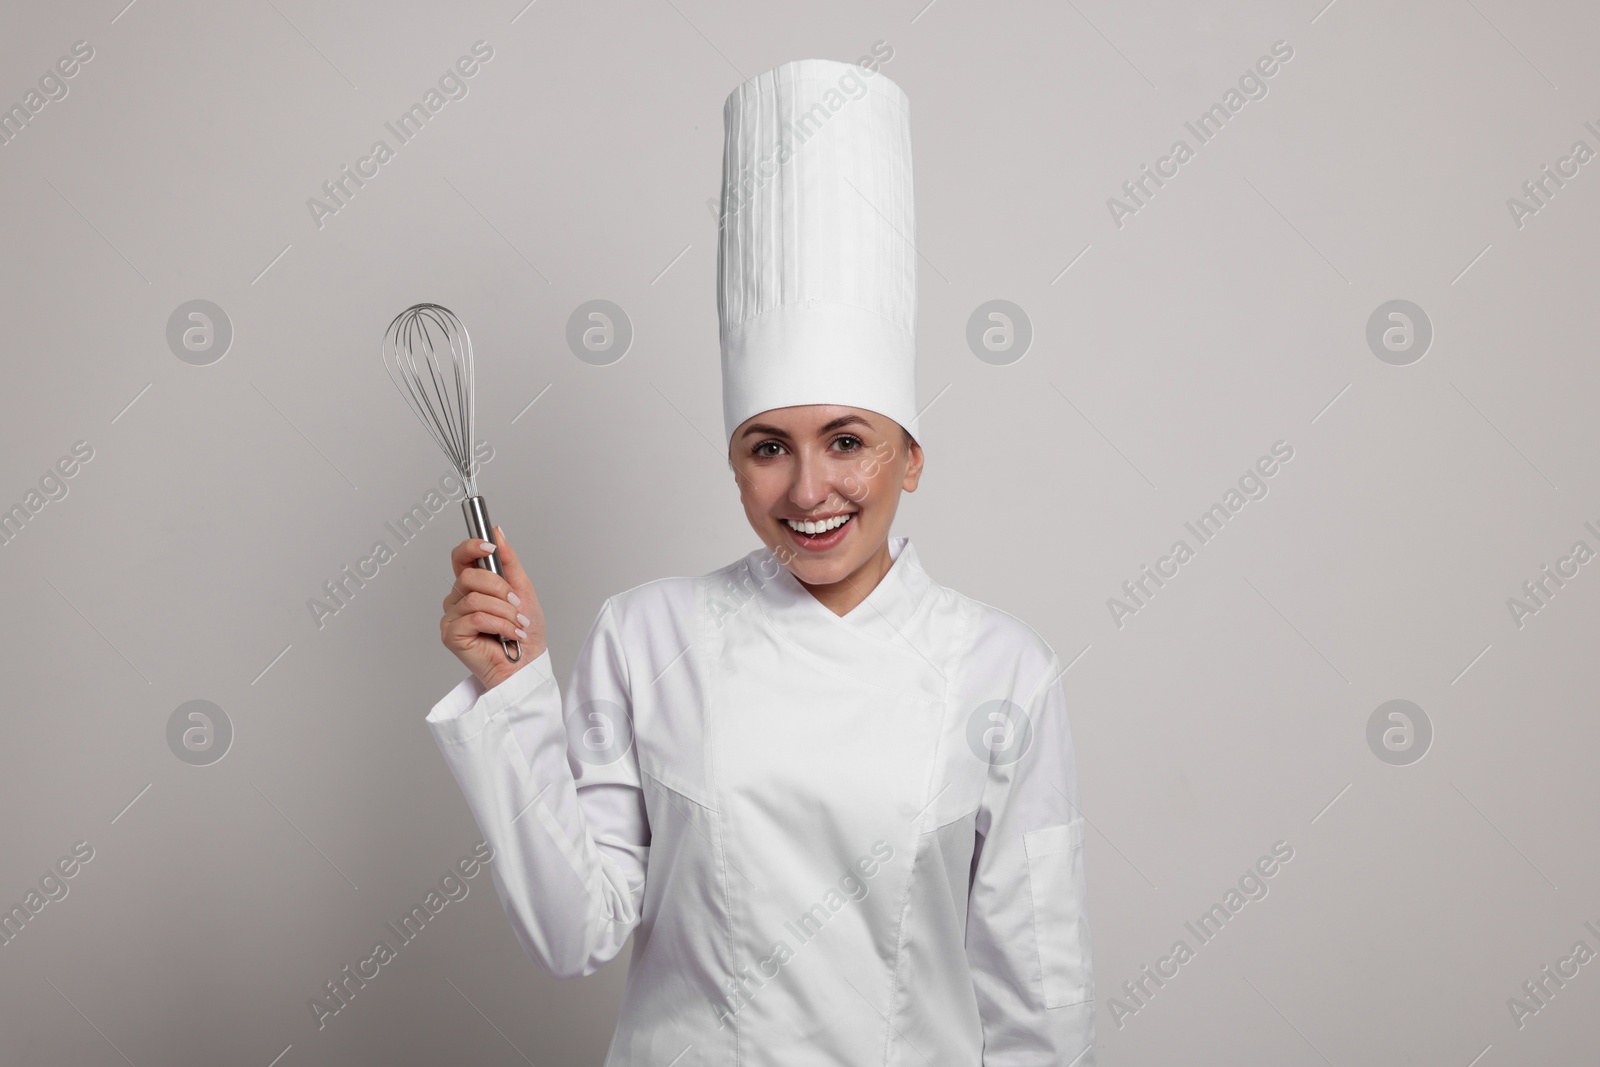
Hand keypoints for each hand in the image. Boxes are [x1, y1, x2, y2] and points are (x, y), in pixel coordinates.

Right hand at [440, 525, 546, 689]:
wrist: (527, 664)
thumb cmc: (524, 632)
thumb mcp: (522, 589)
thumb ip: (508, 561)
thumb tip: (497, 532)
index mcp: (473, 586)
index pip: (460, 557)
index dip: (470, 547)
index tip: (489, 546)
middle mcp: (458, 599)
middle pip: (469, 576)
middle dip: (499, 588)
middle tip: (516, 603)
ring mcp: (452, 617)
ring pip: (475, 598)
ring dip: (504, 611)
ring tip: (516, 624)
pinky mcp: (451, 634)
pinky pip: (474, 617)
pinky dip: (499, 624)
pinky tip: (508, 635)